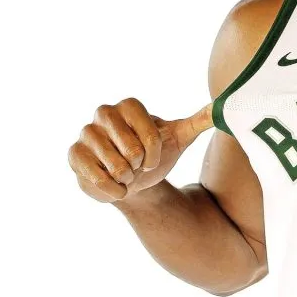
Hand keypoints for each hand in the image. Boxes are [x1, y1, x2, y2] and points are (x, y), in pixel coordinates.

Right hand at [68, 97, 213, 202]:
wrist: (133, 179)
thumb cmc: (155, 154)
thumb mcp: (179, 137)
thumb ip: (199, 121)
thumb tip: (222, 106)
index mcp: (130, 106)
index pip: (148, 132)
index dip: (154, 152)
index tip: (153, 157)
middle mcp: (105, 114)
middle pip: (131, 149)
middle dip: (140, 166)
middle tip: (136, 166)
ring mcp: (86, 133)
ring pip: (114, 165)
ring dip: (127, 179)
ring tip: (126, 174)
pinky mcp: (74, 154)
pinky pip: (94, 176)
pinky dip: (112, 190)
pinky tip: (117, 189)